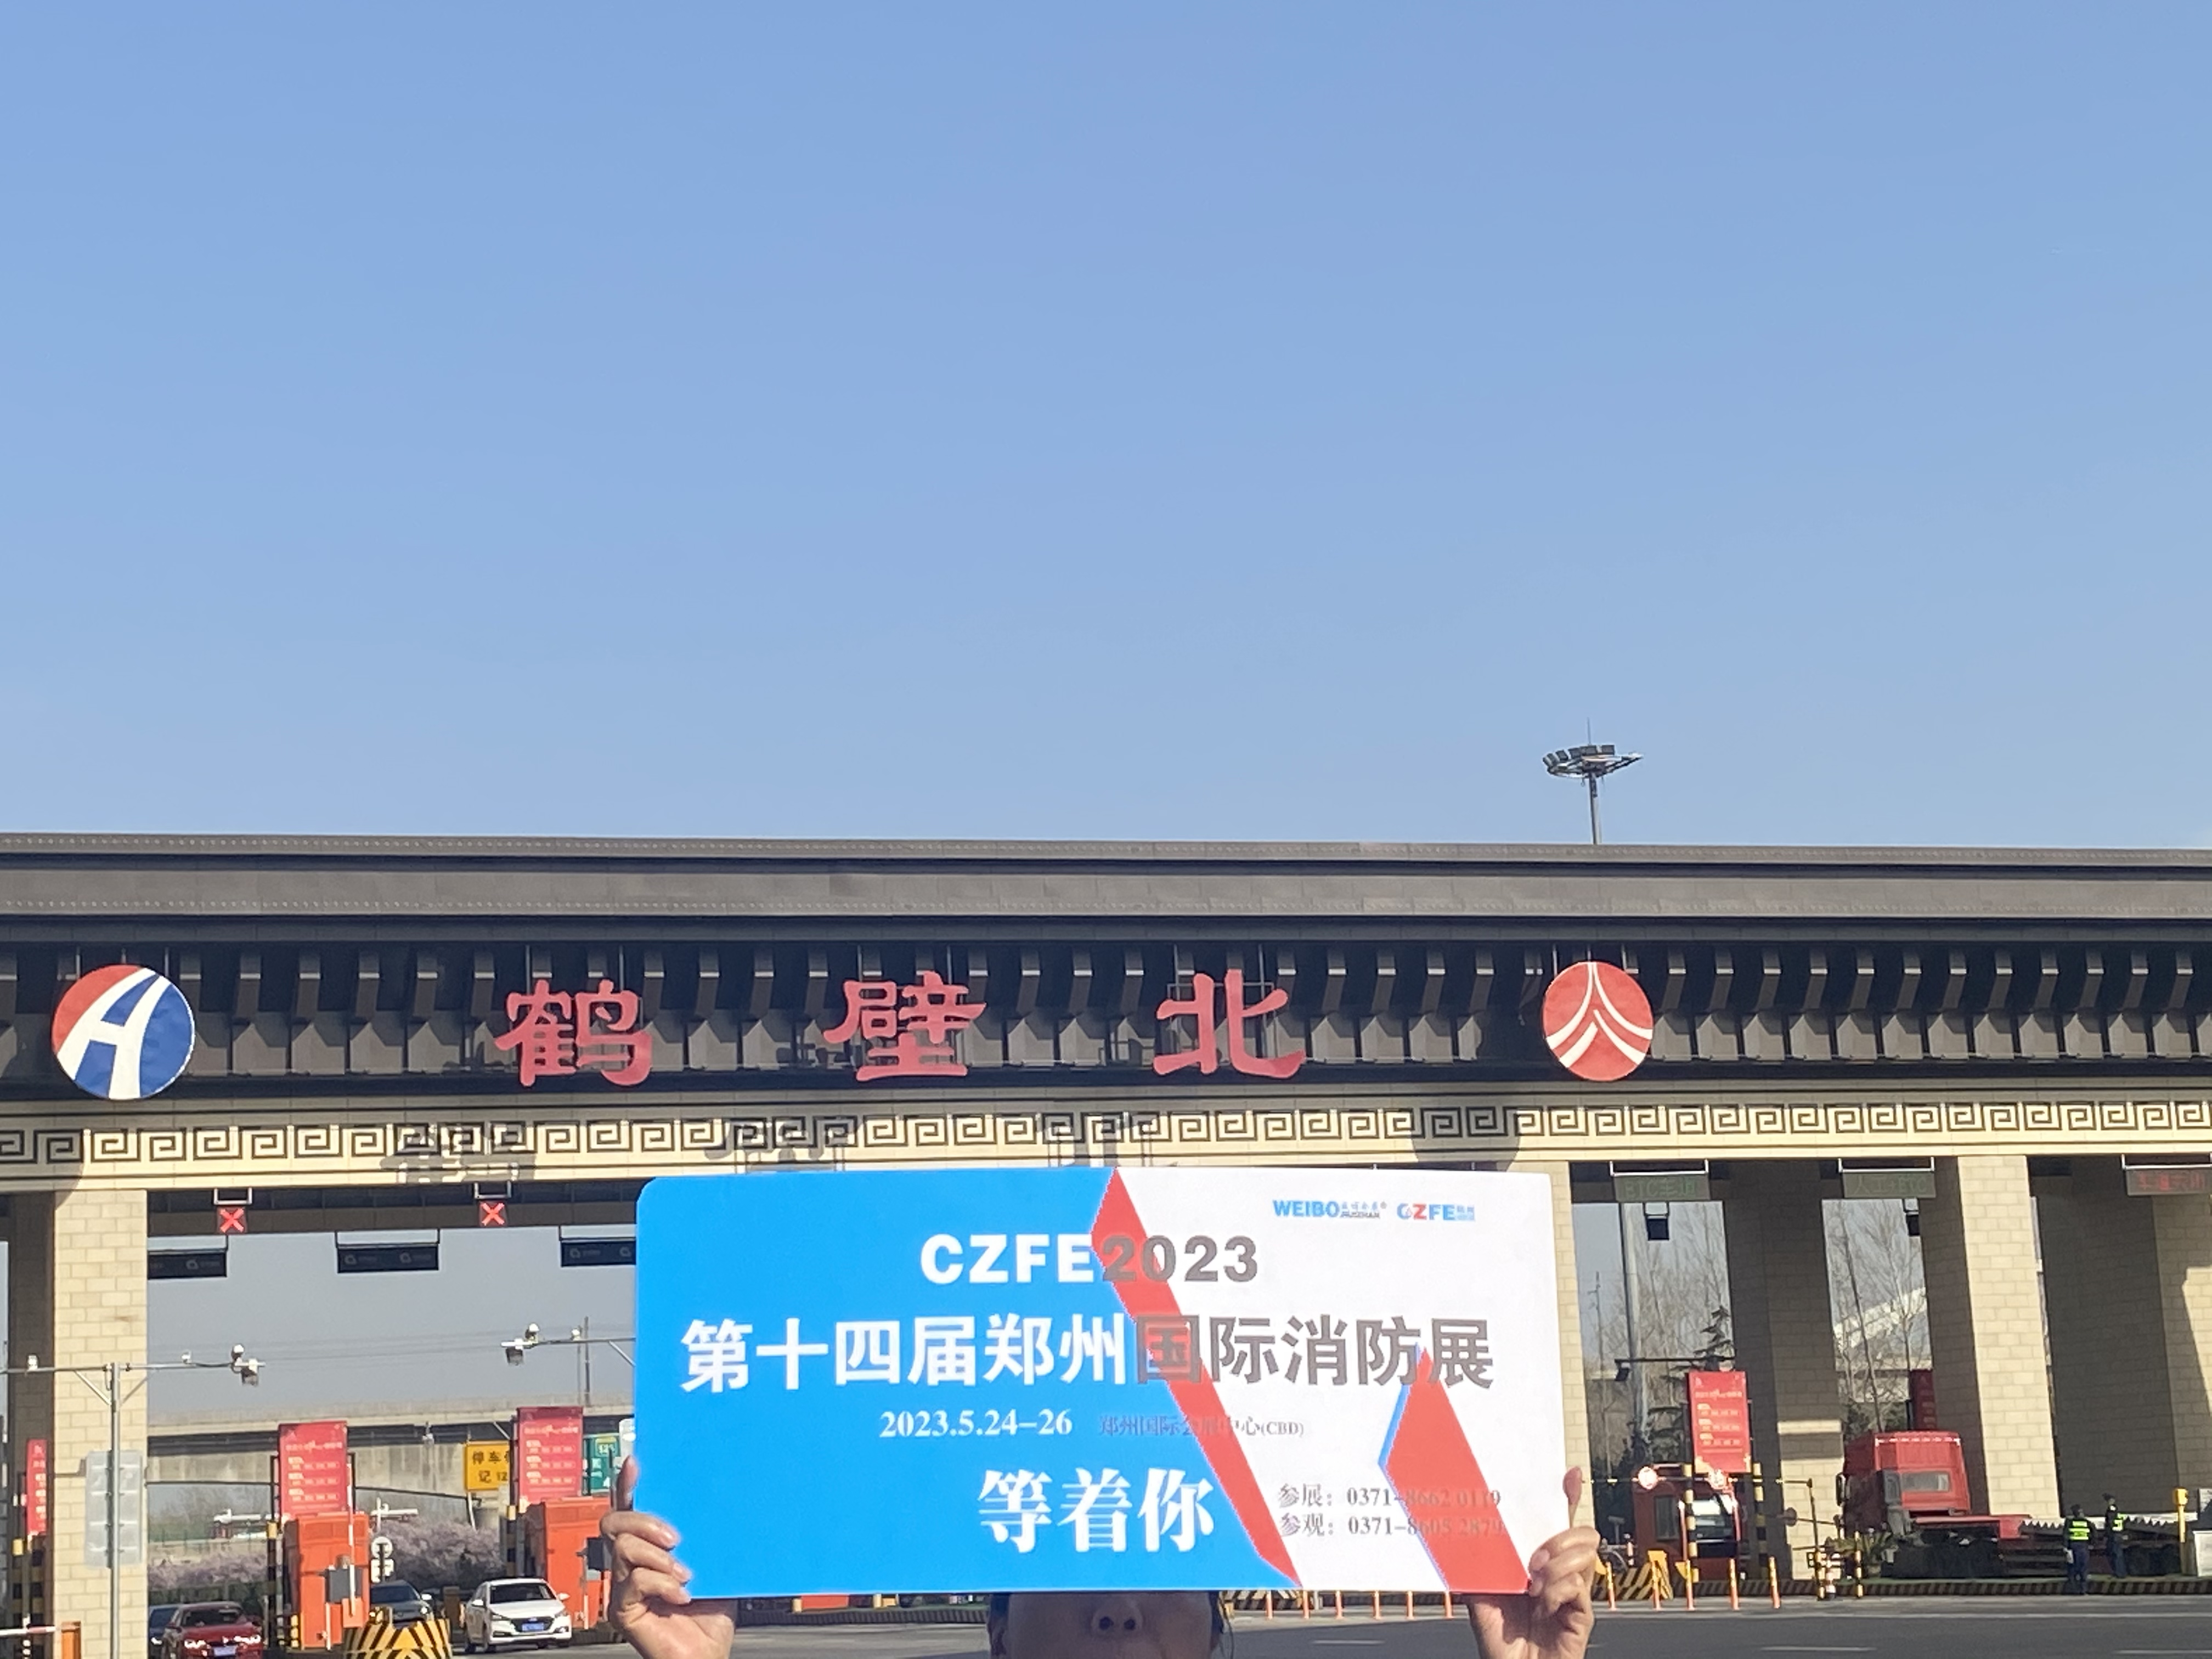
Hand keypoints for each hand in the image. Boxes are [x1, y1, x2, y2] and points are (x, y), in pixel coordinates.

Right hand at [603, 1458, 736, 1658]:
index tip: (636, 1462)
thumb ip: (706, 1537)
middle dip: (644, 1519)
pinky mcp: (624, 1610)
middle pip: (614, 1521)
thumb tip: (718, 1499)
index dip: (628, 1483)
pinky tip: (683, 1596)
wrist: (708, 1655)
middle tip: (675, 1536)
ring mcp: (624, 1587)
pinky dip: (663, 1584)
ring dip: (657, 1555)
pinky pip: (634, 1582)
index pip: (630, 1507)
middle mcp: (631, 1564)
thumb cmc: (710, 1615)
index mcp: (650, 1547)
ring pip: (623, 1548)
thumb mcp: (713, 1564)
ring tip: (684, 1572)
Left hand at [1466, 1469, 1600, 1658]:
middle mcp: (1560, 1575)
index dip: (1566, 1498)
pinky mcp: (1581, 1615)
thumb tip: (1464, 1531)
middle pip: (1581, 1535)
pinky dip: (1557, 1591)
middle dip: (1559, 1536)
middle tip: (1534, 1557)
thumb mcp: (1480, 1595)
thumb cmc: (1498, 1642)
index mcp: (1538, 1565)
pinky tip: (1542, 1603)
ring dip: (1557, 1563)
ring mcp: (1573, 1594)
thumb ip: (1479, 1565)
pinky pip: (1579, 1587)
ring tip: (1535, 1582)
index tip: (1569, 1475)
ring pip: (1585, 1555)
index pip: (1557, 1525)